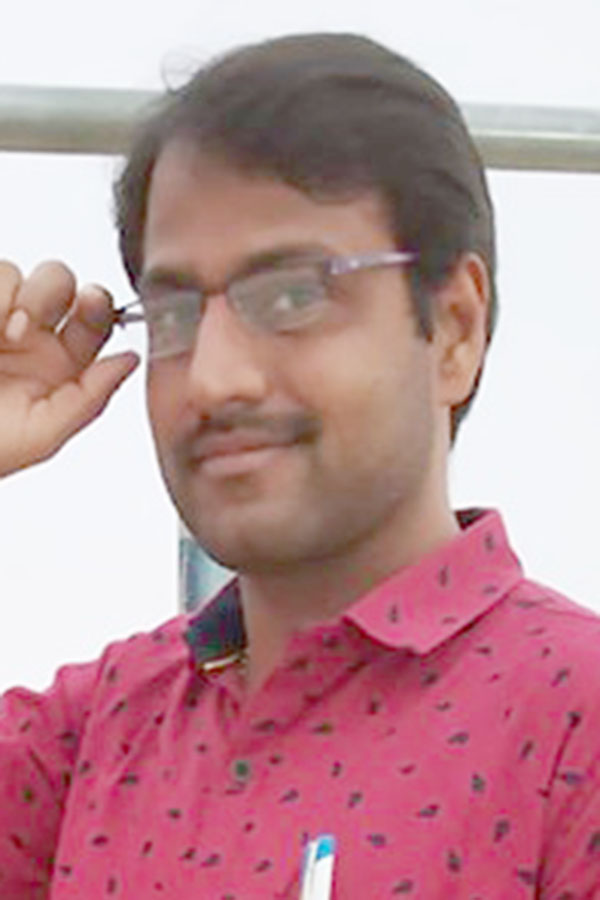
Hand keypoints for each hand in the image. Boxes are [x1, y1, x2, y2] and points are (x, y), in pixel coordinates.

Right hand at [0, 260, 138, 476]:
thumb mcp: (40, 435)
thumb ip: (90, 399)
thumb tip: (131, 361)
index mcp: (59, 365)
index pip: (94, 321)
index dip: (99, 306)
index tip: (93, 303)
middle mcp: (30, 336)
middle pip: (61, 285)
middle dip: (53, 292)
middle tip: (32, 321)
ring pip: (18, 274)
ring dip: (15, 296)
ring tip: (4, 335)